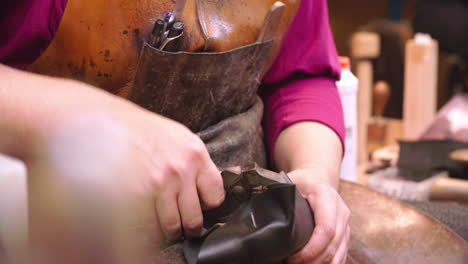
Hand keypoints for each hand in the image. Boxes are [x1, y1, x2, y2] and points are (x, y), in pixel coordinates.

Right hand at [10, 76, 225, 246]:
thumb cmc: (136, 129)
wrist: (98, 120)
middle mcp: (180, 170)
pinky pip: (147, 228)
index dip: (207, 205)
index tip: (199, 206)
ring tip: (157, 220)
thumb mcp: (176, 136)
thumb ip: (193, 162)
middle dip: (187, 224)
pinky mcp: (134, 195)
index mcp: (194, 153)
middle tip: (177, 220)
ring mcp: (157, 184)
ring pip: (172, 228)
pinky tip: (140, 218)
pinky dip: (145, 229)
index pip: (216, 196)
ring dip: (166, 229)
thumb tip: (206, 188)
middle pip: (195, 219)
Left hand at [286, 167, 349, 263]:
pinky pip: (340, 256)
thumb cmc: (300, 182)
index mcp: (326, 196)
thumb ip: (278, 195)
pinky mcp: (345, 235)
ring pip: (338, 254)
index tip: (293, 257)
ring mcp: (345, 224)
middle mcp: (340, 211)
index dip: (311, 249)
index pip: (326, 228)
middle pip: (332, 246)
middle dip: (313, 261)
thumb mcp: (288, 182)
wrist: (318, 178)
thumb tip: (258, 213)